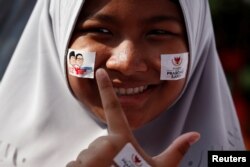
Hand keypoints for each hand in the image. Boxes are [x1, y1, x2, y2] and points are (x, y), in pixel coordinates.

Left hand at [67, 68, 199, 166]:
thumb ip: (176, 150)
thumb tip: (195, 134)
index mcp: (123, 139)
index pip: (114, 106)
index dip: (107, 87)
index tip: (99, 71)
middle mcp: (103, 144)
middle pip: (100, 143)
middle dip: (106, 155)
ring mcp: (88, 156)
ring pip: (87, 155)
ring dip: (94, 165)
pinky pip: (75, 165)